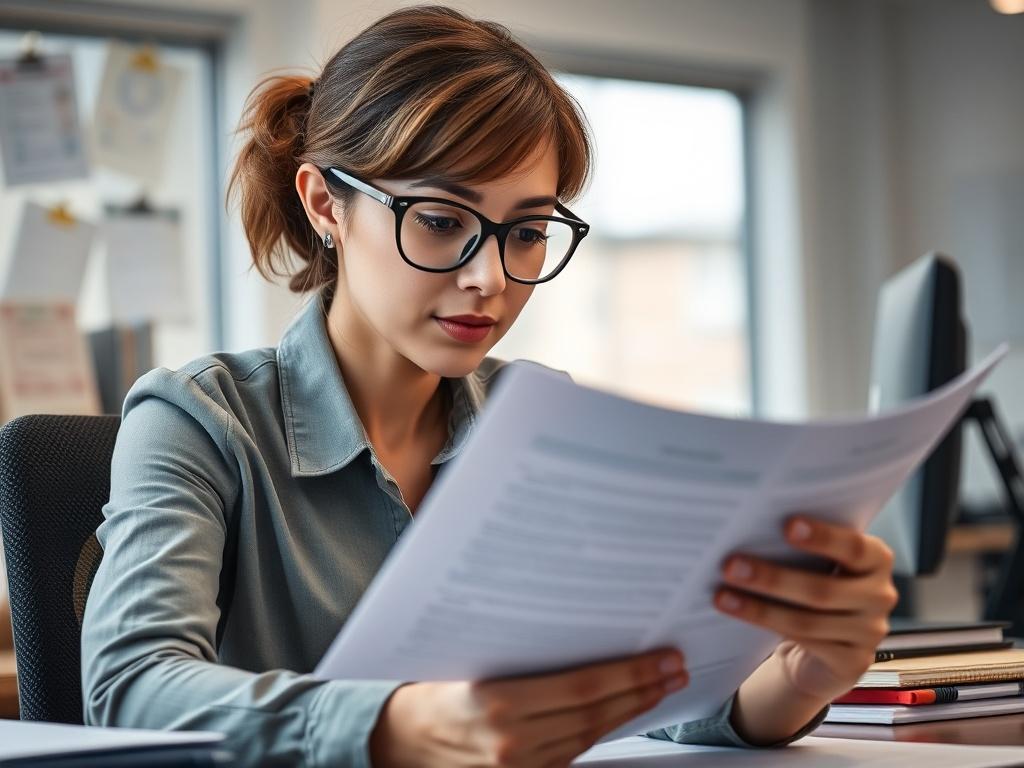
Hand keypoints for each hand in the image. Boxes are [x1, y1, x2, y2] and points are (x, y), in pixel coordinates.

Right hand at [369, 647, 688, 767]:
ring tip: (661, 686)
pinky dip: (603, 730)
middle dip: (642, 689)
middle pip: (596, 713)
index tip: (662, 657)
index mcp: (498, 703)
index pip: (583, 687)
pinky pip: (574, 752)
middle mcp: (513, 742)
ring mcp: (520, 766)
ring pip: (591, 735)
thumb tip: (572, 622)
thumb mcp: (467, 660)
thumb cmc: (428, 691)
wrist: (396, 743)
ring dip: (632, 710)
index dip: (629, 673)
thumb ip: (518, 652)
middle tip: (676, 667)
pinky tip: (623, 711)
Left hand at [714, 516, 897, 743]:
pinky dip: (767, 626)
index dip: (823, 536)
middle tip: (730, 565)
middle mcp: (881, 595)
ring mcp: (870, 633)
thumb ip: (800, 547)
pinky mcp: (853, 662)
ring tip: (722, 595)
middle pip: (823, 589)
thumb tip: (749, 526)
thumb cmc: (814, 587)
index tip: (786, 525)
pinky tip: (738, 613)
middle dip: (772, 577)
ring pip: (807, 621)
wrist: (821, 648)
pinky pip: (804, 643)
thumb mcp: (818, 564)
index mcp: (876, 560)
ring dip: (759, 608)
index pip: (855, 547)